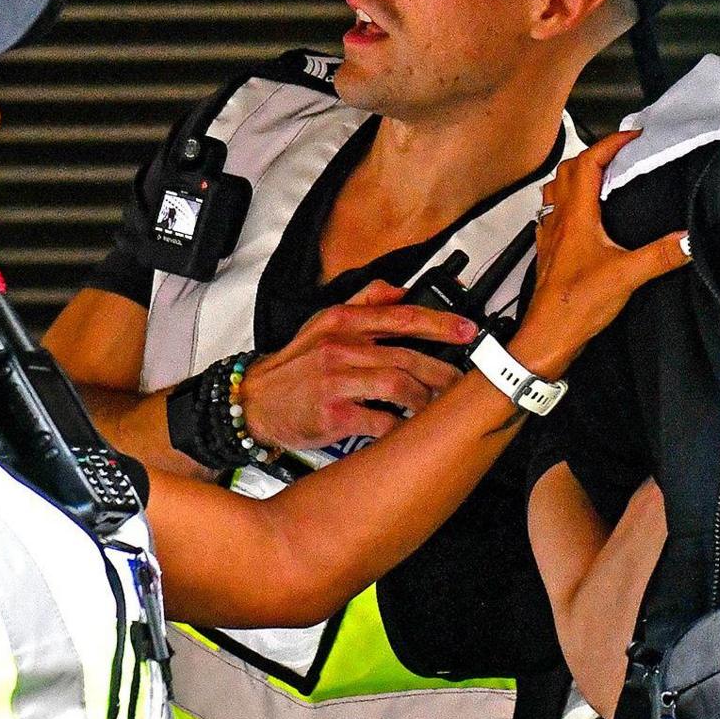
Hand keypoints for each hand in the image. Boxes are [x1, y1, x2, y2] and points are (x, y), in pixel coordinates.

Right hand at [235, 281, 477, 450]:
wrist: (251, 404)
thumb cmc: (292, 369)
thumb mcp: (321, 324)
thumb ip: (363, 302)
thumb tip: (399, 289)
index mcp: (342, 322)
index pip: (402, 316)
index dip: (441, 324)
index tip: (468, 331)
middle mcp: (341, 348)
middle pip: (408, 357)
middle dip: (443, 372)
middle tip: (461, 383)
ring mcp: (336, 381)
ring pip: (400, 386)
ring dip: (425, 400)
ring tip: (437, 408)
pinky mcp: (333, 414)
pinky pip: (381, 422)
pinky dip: (400, 427)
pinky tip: (408, 429)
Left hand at [511, 131, 691, 377]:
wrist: (547, 336)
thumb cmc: (573, 306)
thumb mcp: (626, 277)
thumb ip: (660, 255)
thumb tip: (688, 240)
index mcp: (576, 216)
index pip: (588, 163)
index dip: (609, 144)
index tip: (631, 137)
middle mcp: (559, 221)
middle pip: (568, 171)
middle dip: (593, 154)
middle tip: (617, 153)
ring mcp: (551, 237)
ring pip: (555, 191)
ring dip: (574, 176)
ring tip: (597, 177)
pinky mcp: (549, 255)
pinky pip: (552, 216)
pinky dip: (566, 205)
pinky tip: (580, 218)